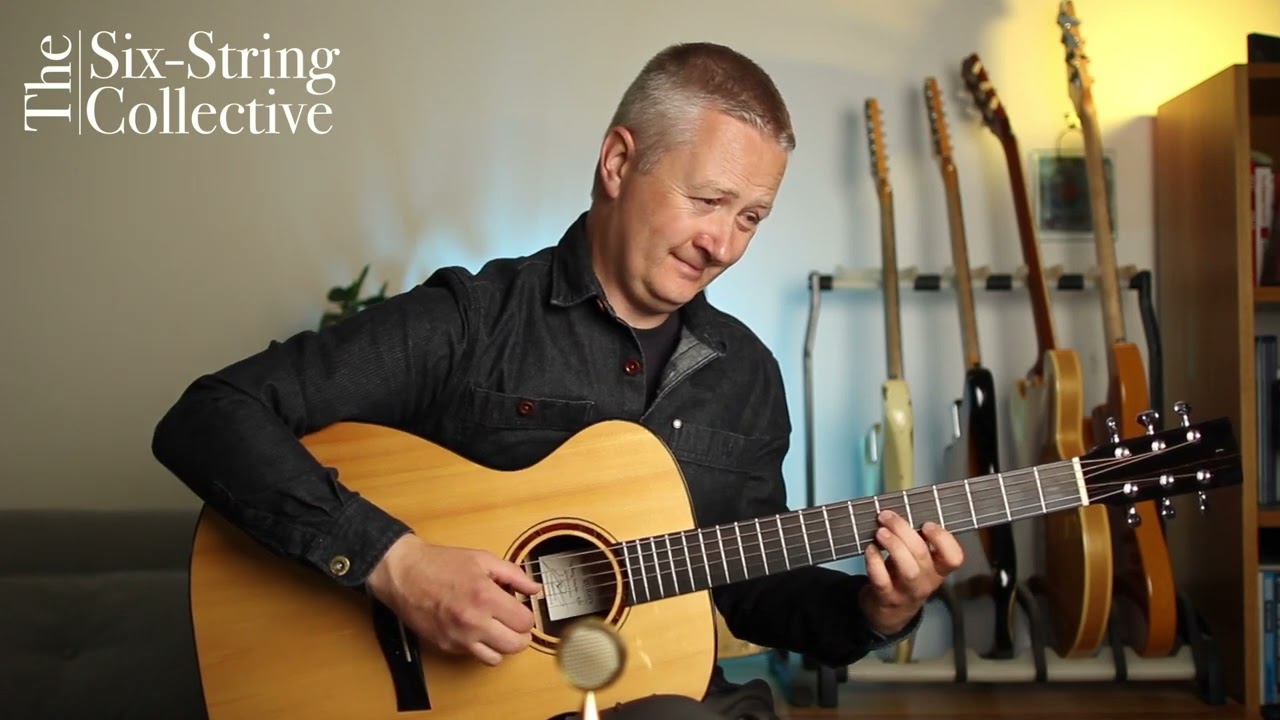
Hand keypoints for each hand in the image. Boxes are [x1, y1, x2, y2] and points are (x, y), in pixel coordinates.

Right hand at [366, 534, 542, 665]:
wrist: (404, 574)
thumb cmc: (441, 564)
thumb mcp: (482, 559)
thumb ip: (514, 575)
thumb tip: (535, 589)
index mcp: (486, 597)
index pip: (525, 623)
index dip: (528, 616)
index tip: (522, 610)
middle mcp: (474, 622)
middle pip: (515, 645)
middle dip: (520, 634)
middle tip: (515, 622)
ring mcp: (458, 638)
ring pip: (496, 658)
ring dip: (501, 646)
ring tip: (497, 629)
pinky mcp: (446, 646)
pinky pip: (473, 656)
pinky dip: (480, 647)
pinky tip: (476, 630)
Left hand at [859, 510, 963, 635]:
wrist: (889, 612)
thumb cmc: (904, 575)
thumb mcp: (917, 561)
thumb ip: (916, 540)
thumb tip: (900, 510)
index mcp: (939, 568)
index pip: (954, 558)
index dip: (943, 539)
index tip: (927, 524)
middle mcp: (927, 581)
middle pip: (923, 556)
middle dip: (905, 532)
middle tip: (887, 516)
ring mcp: (907, 592)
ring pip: (908, 570)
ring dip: (894, 546)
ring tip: (880, 532)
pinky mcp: (887, 597)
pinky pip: (882, 581)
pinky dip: (875, 562)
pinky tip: (869, 549)